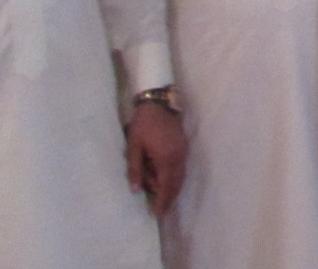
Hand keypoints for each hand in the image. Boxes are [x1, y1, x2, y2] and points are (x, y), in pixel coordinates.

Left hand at [126, 101, 187, 216]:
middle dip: (168, 198)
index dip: (162, 201)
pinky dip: (174, 178)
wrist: (159, 103)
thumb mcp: (134, 146)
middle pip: (176, 184)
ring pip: (180, 177)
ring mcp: (183, 152)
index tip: (159, 215)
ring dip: (171, 188)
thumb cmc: (144, 124)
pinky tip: (165, 180)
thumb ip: (135, 169)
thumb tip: (135, 190)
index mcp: (166, 159)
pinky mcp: (184, 147)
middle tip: (159, 209)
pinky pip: (181, 169)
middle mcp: (178, 158)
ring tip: (159, 196)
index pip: (165, 186)